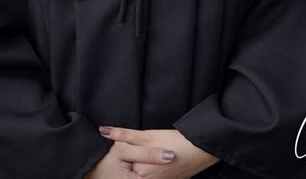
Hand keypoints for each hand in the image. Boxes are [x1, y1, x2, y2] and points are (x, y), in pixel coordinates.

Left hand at [87, 125, 219, 177]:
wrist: (202, 149)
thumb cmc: (175, 142)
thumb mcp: (148, 135)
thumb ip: (124, 135)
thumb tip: (103, 131)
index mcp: (141, 173)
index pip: (123, 164)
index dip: (123, 153)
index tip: (131, 146)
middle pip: (133, 169)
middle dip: (133, 159)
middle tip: (148, 146)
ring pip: (142, 173)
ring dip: (142, 163)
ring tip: (157, 150)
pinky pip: (153, 176)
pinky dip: (152, 168)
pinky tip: (160, 159)